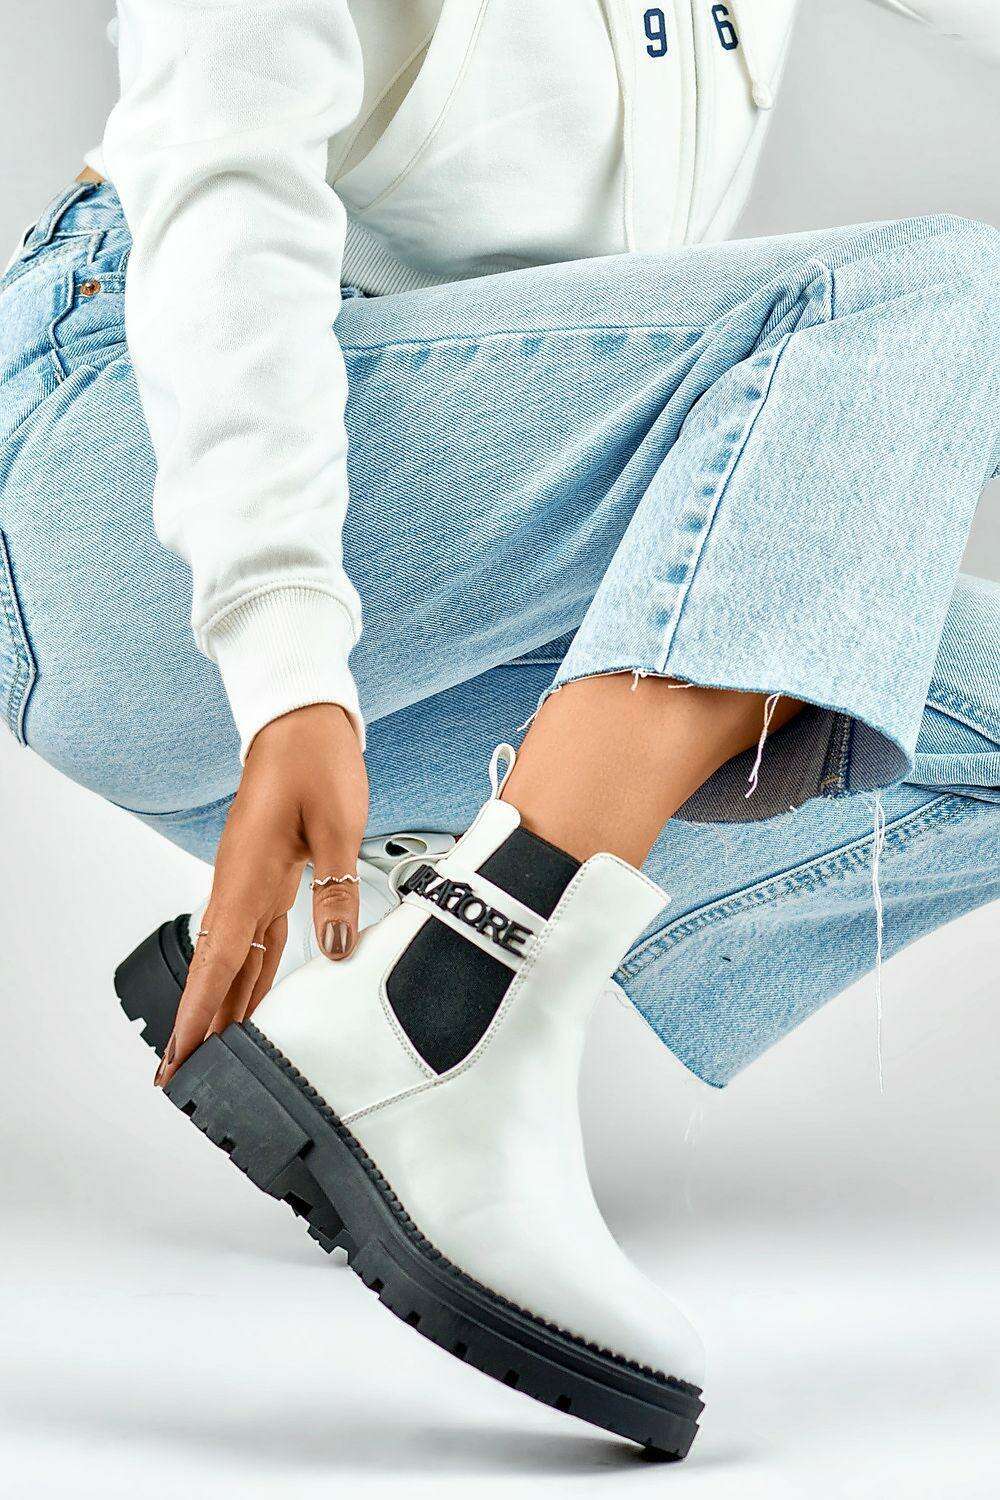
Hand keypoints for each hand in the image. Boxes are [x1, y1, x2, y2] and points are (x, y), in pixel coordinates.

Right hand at [155, 703, 367, 1087]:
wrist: (303, 722)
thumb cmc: (316, 763)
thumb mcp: (338, 825)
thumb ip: (335, 891)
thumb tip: (336, 951)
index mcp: (247, 874)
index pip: (219, 959)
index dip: (199, 1012)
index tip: (179, 1055)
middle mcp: (241, 883)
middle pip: (216, 967)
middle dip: (200, 1021)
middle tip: (182, 1074)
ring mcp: (251, 881)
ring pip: (233, 956)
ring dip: (222, 1002)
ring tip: (213, 1051)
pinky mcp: (268, 876)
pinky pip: (254, 937)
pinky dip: (248, 973)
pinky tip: (250, 1000)